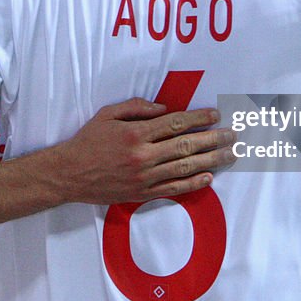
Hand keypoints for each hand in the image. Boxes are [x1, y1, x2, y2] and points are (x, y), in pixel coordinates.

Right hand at [52, 98, 234, 204]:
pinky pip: (173, 189)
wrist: (69, 174)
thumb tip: (165, 108)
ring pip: (184, 167)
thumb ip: (136, 107)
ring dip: (211, 160)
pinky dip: (193, 183)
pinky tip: (209, 177)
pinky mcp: (142, 193)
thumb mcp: (107, 114)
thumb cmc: (88, 141)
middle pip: (186, 145)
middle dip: (213, 139)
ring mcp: (144, 177)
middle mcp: (143, 155)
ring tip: (229, 154)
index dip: (198, 118)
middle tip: (232, 134)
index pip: (175, 123)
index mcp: (135, 133)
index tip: (214, 114)